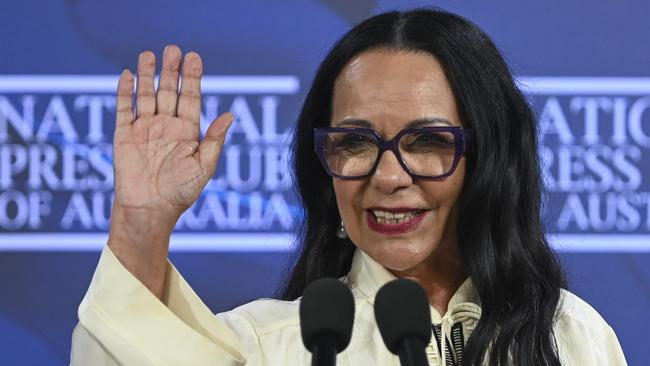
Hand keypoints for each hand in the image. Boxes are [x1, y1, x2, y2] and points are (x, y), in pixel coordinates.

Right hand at [114, 45, 232, 220]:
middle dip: (171, 71)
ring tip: (149, 54)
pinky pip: (124, 110)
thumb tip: (231, 114)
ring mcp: (145, 130)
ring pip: (146, 95)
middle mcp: (166, 127)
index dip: (192, 78)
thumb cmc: (181, 193)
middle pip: (169, 92)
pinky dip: (124, 92)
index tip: (194, 58)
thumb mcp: (204, 166)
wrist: (150, 211)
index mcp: (187, 132)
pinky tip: (127, 75)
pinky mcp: (125, 136)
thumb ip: (214, 139)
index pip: (191, 99)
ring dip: (147, 75)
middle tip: (173, 49)